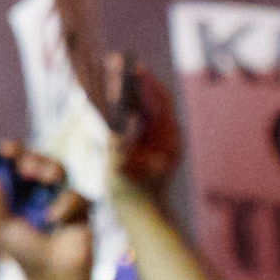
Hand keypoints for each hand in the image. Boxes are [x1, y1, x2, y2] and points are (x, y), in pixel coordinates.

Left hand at [0, 147, 103, 279]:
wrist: (50, 276)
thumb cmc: (22, 253)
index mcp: (18, 193)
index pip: (15, 165)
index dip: (12, 153)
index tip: (6, 147)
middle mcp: (39, 192)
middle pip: (39, 161)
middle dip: (32, 157)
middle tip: (25, 164)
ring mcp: (61, 198)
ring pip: (60, 171)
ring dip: (49, 168)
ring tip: (41, 175)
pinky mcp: (81, 209)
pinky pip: (76, 196)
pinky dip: (64, 203)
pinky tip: (52, 217)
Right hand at [109, 61, 190, 191]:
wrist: (144, 217)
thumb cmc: (131, 195)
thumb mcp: (119, 169)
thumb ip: (118, 142)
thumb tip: (117, 118)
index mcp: (167, 137)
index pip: (158, 98)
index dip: (141, 78)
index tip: (124, 63)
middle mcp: (169, 134)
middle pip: (153, 97)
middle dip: (133, 79)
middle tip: (112, 62)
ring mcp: (163, 139)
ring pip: (148, 105)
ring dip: (130, 89)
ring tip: (110, 73)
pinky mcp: (154, 144)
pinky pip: (142, 116)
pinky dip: (128, 104)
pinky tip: (112, 98)